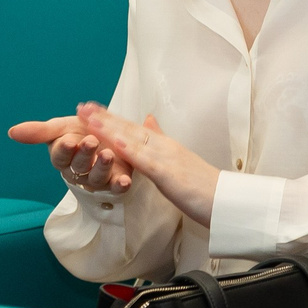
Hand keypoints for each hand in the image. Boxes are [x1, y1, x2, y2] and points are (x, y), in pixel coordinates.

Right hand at [10, 110, 130, 194]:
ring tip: (108, 154)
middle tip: (91, 141)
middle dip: (85, 154)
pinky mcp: (116, 182)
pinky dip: (120, 185)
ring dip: (102, 167)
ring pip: (97, 177)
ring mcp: (98, 178)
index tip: (68, 141)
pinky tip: (125, 181)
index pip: (60, 155)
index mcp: (64, 157)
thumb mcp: (61, 127)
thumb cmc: (80, 132)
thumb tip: (11, 131)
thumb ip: (39, 131)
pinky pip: (117, 187)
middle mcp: (79, 170)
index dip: (64, 149)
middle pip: (79, 165)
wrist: (108, 137)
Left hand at [81, 106, 221, 227]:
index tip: (90, 110)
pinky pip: (146, 161)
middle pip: (129, 129)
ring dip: (110, 129)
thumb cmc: (203, 186)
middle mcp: (164, 147)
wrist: (225, 200)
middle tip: (81, 108)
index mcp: (164, 146)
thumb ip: (161, 139)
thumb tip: (149, 119)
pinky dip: (130, 150)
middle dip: (103, 118)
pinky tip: (114, 143)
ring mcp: (166, 158)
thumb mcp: (179, 159)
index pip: (132, 129)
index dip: (110, 119)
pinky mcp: (169, 174)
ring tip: (89, 119)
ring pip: (133, 140)